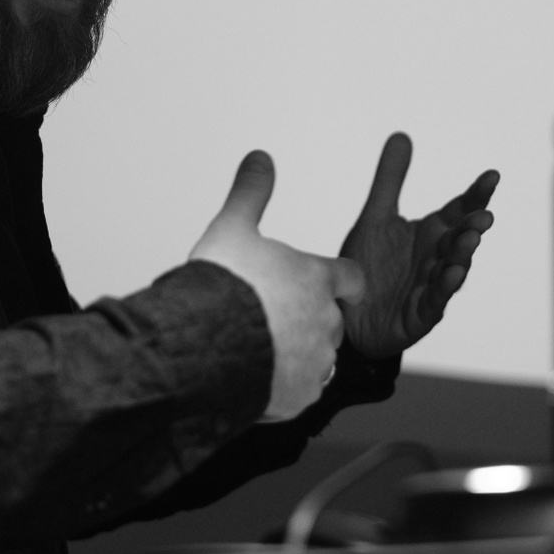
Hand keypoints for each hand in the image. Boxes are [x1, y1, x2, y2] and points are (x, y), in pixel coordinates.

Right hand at [190, 151, 366, 420]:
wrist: (203, 344)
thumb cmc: (222, 286)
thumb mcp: (233, 228)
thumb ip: (251, 194)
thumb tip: (260, 158)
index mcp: (316, 278)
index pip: (350, 278)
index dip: (340, 281)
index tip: (330, 283)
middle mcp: (325, 320)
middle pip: (331, 320)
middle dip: (309, 320)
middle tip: (273, 318)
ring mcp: (315, 361)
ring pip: (317, 358)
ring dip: (298, 353)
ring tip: (260, 349)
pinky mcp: (301, 395)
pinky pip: (299, 391)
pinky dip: (283, 385)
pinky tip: (255, 376)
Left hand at [340, 133, 498, 358]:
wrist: (348, 314)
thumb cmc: (369, 266)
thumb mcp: (376, 217)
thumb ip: (390, 180)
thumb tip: (402, 134)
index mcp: (433, 234)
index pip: (461, 209)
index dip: (477, 194)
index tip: (492, 175)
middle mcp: (437, 258)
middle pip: (461, 239)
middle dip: (473, 227)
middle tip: (483, 215)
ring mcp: (431, 287)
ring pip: (453, 270)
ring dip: (463, 255)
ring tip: (470, 239)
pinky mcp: (419, 315)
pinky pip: (435, 301)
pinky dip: (444, 288)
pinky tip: (452, 274)